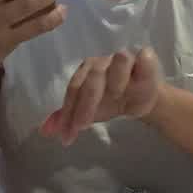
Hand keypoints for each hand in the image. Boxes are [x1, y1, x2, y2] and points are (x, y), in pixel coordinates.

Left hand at [41, 48, 162, 145]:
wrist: (142, 100)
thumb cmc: (113, 102)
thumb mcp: (89, 112)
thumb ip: (68, 117)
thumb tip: (45, 131)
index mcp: (86, 70)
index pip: (74, 89)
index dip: (68, 112)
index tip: (67, 136)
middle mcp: (103, 61)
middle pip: (92, 78)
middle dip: (85, 105)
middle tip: (82, 127)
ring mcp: (126, 57)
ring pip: (120, 59)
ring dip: (117, 81)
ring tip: (118, 98)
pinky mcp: (146, 57)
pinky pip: (145, 56)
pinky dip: (143, 67)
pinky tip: (139, 83)